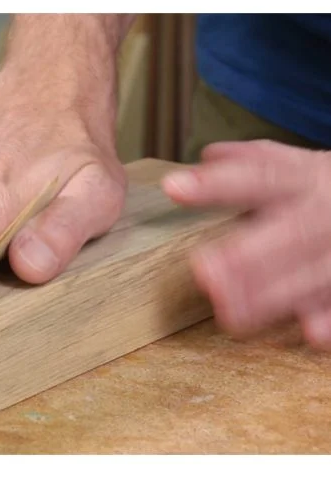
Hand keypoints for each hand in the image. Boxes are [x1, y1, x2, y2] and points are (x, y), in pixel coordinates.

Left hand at [161, 139, 330, 348]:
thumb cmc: (326, 189)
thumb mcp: (296, 166)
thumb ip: (253, 162)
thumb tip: (207, 157)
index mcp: (304, 178)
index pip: (259, 175)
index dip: (217, 183)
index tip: (173, 188)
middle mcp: (326, 212)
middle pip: (290, 233)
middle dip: (248, 256)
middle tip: (204, 273)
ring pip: (315, 273)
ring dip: (274, 295)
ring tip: (230, 313)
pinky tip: (311, 333)